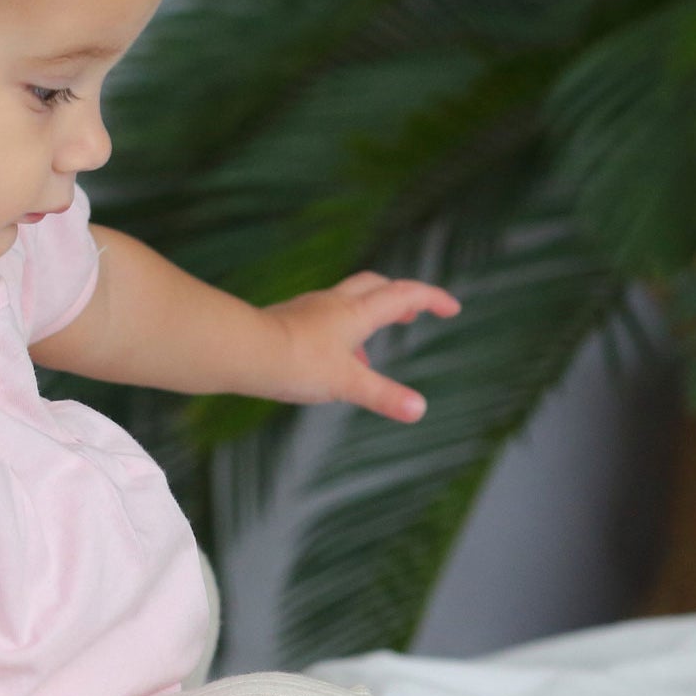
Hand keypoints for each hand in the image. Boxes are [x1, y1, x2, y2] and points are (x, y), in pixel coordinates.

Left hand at [265, 272, 461, 420]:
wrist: (244, 351)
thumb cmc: (296, 363)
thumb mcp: (347, 383)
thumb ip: (383, 396)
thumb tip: (419, 410)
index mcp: (356, 312)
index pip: (404, 295)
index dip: (432, 298)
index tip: (451, 307)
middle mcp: (334, 304)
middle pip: (375, 286)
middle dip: (398, 297)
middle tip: (412, 313)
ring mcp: (308, 310)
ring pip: (346, 303)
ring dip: (366, 319)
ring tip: (369, 356)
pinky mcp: (288, 321)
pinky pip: (322, 320)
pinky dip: (338, 335)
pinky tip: (330, 363)